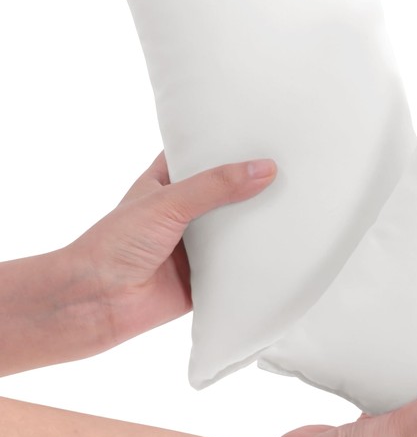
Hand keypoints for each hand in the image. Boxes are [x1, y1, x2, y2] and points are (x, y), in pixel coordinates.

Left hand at [67, 150, 277, 352]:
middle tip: (294, 167)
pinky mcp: (206, 276)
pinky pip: (238, 265)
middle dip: (255, 184)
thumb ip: (216, 186)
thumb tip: (265, 168)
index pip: (202, 154)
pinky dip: (257, 259)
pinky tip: (287, 246)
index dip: (230, 144)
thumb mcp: (167, 202)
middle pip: (227, 192)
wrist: (96, 303)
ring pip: (237, 229)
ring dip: (260, 222)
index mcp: (167, 182)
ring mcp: (195, 245)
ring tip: (300, 201)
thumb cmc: (116, 244)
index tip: (266, 133)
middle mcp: (184, 211)